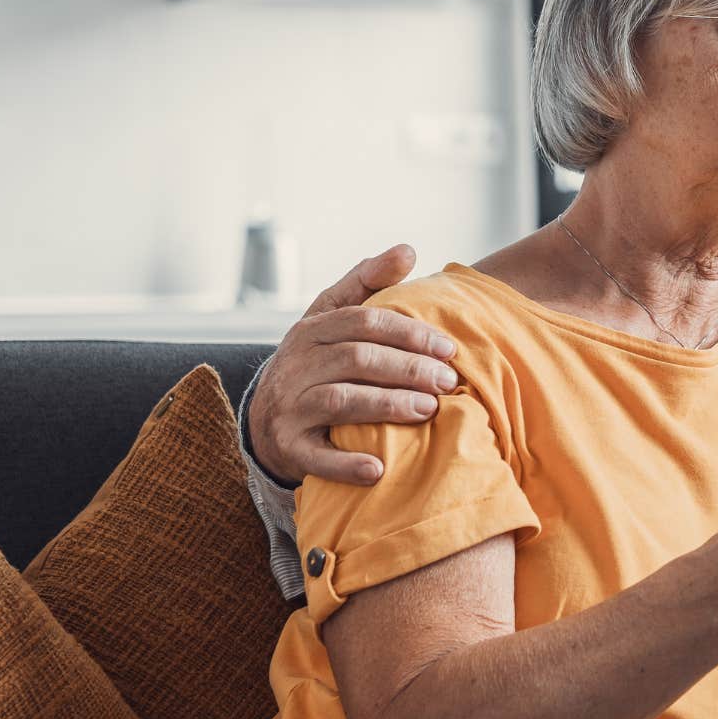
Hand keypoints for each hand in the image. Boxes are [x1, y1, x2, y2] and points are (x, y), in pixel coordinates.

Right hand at [250, 245, 457, 485]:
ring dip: (388, 406)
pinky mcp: (288, 446)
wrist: (269, 418)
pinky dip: (346, 464)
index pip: (364, 322)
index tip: (449, 347)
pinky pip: (316, 457)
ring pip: (340, 401)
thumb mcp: (332, 317)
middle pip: (357, 359)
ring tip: (429, 410)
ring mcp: (289, 407)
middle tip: (448, 381)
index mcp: (312, 329)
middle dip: (408, 369)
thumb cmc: (317, 361)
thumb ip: (368, 282)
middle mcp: (296, 365)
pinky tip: (378, 468)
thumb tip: (408, 249)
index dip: (409, 333)